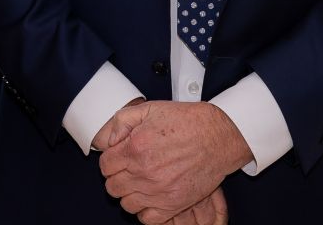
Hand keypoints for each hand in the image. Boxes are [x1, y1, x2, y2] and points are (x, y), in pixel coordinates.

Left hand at [96, 101, 250, 224]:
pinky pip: (147, 219)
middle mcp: (144, 172)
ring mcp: (158, 191)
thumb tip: (107, 140)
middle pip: (113, 186)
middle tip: (128, 169)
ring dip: (129, 194)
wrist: (218, 137)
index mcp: (135, 148)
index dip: (110, 160)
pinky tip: (150, 197)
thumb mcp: (149, 109)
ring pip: (126, 204)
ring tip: (139, 182)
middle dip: (117, 176)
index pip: (105, 166)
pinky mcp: (173, 205)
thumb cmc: (188, 122)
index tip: (118, 158)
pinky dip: (145, 211)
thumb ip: (121, 121)